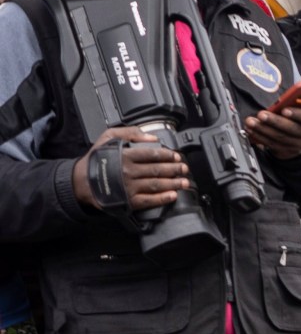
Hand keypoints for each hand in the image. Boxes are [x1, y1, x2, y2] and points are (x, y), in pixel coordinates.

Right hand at [73, 126, 189, 212]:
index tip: (177, 156)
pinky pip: (150, 200)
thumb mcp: (107, 138)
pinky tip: (173, 196)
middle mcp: (128, 171)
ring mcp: (130, 187)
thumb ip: (129, 132)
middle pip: (158, 170)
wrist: (82, 182)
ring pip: (157, 184)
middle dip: (174, 169)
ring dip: (174, 183)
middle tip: (184, 169)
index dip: (168, 155)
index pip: (152, 155)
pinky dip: (163, 198)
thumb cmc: (96, 160)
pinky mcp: (129, 201)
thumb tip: (151, 136)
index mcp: (125, 155)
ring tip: (185, 182)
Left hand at [242, 104, 300, 162]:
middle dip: (275, 121)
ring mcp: (300, 144)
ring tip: (251, 122)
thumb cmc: (299, 112)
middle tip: (261, 115)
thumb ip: (293, 101)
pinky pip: (274, 144)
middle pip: (293, 129)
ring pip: (281, 138)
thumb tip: (280, 99)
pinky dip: (261, 137)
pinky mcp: (289, 151)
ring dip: (263, 130)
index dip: (298, 114)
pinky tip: (252, 131)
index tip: (284, 110)